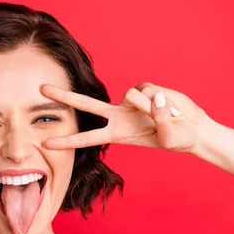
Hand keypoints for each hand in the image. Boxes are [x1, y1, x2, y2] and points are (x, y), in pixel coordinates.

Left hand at [40, 82, 210, 152]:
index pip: (87, 138)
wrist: (193, 128)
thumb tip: (154, 99)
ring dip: (153, 107)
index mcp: (118, 133)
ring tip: (170, 117)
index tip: (45, 145)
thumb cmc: (180, 139)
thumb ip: (162, 119)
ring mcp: (130, 102)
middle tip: (41, 89)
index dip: (67, 141)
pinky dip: (162, 99)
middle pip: (85, 104)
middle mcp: (118, 116)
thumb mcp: (172, 137)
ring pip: (132, 95)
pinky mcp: (144, 88)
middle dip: (63, 96)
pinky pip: (148, 88)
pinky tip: (171, 106)